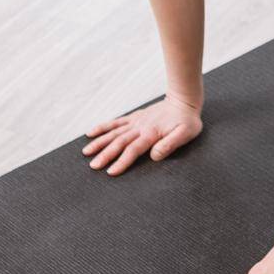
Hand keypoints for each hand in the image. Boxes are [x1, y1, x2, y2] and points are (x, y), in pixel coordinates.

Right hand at [82, 94, 201, 174]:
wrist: (184, 101)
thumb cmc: (187, 120)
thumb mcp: (186, 133)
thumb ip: (170, 144)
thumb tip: (154, 156)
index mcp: (151, 133)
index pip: (133, 150)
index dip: (122, 161)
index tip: (111, 172)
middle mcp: (140, 127)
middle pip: (119, 142)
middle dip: (105, 155)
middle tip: (93, 166)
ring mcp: (136, 122)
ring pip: (114, 133)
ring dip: (99, 142)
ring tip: (86, 152)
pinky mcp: (134, 118)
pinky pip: (116, 123)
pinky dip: (103, 127)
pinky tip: (91, 133)